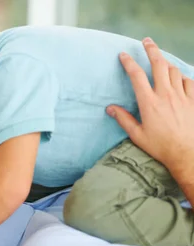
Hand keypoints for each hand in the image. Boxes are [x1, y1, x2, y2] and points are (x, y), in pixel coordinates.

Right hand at [107, 37, 193, 173]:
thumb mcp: (137, 135)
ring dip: (166, 63)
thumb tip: (110, 108)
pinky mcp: (193, 100)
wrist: (187, 153)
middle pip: (159, 64)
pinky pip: (188, 81)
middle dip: (152, 50)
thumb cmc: (160, 146)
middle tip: (147, 41)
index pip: (136, 76)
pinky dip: (181, 77)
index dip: (129, 62)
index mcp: (149, 103)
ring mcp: (182, 96)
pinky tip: (177, 79)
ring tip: (160, 61)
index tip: (123, 54)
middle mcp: (165, 95)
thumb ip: (123, 119)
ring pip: (174, 70)